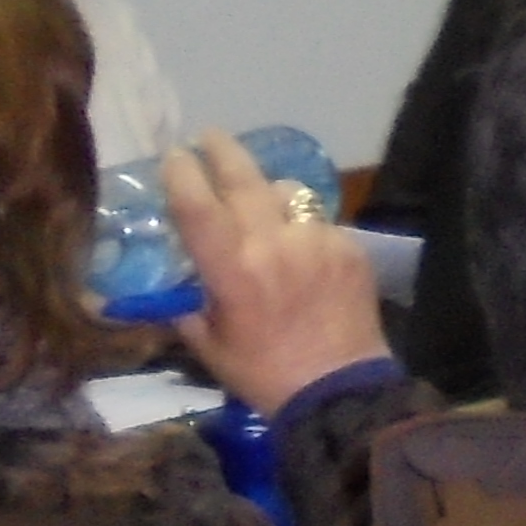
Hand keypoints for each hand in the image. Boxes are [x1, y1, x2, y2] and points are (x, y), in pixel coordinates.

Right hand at [158, 132, 388, 416]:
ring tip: (260, 199)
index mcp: (232, 269)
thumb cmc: (265, 374)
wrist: (340, 389)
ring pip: (288, 193)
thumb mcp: (209, 344)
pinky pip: (320, 221)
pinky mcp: (351, 248)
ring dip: (269, 190)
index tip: (174, 156)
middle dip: (223, 151)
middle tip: (209, 136)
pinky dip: (304, 226)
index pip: (198, 205)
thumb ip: (189, 305)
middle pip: (244, 178)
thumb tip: (177, 281)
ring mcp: (318, 242)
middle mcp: (275, 244)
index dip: (181, 174)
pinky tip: (300, 247)